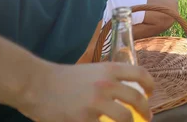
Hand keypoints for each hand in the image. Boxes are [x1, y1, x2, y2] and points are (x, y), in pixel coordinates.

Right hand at [19, 62, 153, 121]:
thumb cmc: (64, 78)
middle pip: (136, 98)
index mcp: (109, 69)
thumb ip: (109, 78)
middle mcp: (106, 85)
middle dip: (145, 110)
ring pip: (125, 118)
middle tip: (147, 116)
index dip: (150, 84)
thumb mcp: (91, 70)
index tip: (150, 93)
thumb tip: (127, 92)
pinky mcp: (83, 120)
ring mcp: (95, 103)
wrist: (37, 84)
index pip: (140, 73)